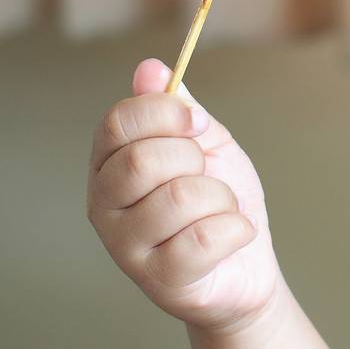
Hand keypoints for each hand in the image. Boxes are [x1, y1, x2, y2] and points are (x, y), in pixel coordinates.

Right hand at [87, 60, 283, 334]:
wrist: (246, 263)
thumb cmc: (218, 199)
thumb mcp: (204, 143)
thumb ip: (176, 107)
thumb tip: (149, 67)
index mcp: (109, 164)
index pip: (118, 123)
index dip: (165, 113)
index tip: (197, 123)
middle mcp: (103, 205)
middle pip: (142, 161)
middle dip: (194, 159)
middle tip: (206, 175)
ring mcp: (125, 247)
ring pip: (179, 198)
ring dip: (220, 197)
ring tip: (220, 209)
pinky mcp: (158, 280)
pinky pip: (203, 239)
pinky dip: (235, 228)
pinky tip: (234, 234)